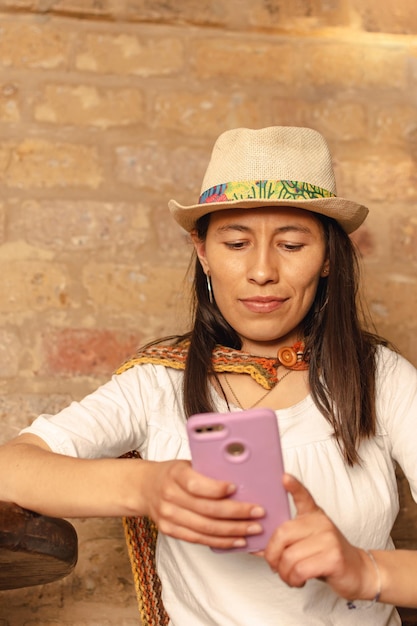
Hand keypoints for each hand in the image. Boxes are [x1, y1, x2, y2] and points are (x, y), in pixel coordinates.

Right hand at [143, 460, 264, 549]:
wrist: (144, 487)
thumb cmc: (173, 473)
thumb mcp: (187, 464)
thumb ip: (207, 471)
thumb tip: (243, 476)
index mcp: (175, 474)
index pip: (196, 485)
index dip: (216, 489)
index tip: (236, 488)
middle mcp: (169, 496)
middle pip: (206, 510)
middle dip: (237, 513)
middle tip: (258, 513)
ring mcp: (168, 516)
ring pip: (205, 529)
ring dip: (233, 531)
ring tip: (254, 529)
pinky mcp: (169, 531)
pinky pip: (199, 540)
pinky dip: (220, 542)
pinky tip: (237, 540)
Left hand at [264, 474, 377, 600]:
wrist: (359, 572)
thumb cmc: (327, 557)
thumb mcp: (307, 543)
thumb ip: (286, 542)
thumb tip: (257, 546)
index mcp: (314, 516)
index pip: (304, 497)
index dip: (294, 487)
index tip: (284, 477)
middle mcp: (321, 523)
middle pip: (283, 534)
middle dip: (272, 555)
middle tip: (275, 566)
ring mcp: (329, 539)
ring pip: (289, 556)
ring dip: (284, 573)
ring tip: (289, 577)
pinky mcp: (333, 558)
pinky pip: (301, 570)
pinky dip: (293, 579)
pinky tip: (298, 581)